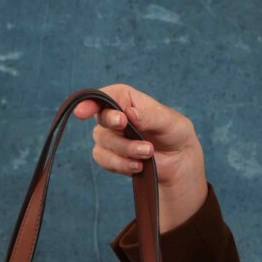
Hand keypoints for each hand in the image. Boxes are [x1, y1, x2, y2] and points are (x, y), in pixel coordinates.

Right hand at [74, 82, 207, 233]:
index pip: (103, 96)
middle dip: (114, 126)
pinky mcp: (109, 156)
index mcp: (125, 98)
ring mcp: (109, 137)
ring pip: (104, 142)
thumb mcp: (169, 121)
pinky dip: (122, 164)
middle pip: (101, 120)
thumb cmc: (174, 133)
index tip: (83, 112)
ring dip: (126, 150)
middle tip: (125, 126)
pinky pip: (104, 160)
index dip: (90, 103)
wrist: (178, 162)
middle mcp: (113, 115)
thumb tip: (129, 113)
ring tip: (148, 152)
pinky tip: (138, 165)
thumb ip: (149, 116)